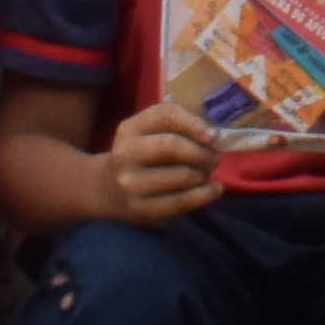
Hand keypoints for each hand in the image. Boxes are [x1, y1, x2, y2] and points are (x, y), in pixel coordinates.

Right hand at [101, 100, 227, 228]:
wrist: (109, 190)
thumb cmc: (142, 157)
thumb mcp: (149, 134)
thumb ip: (179, 128)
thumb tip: (213, 139)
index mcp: (130, 129)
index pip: (165, 115)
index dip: (193, 124)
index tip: (212, 137)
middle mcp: (126, 154)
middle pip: (172, 146)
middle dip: (202, 153)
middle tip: (213, 159)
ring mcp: (131, 184)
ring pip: (182, 175)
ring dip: (203, 175)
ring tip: (205, 174)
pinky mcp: (142, 209)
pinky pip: (182, 201)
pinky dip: (206, 194)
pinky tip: (215, 189)